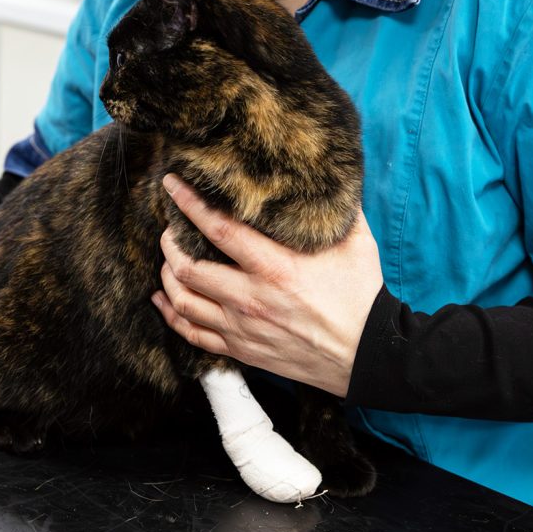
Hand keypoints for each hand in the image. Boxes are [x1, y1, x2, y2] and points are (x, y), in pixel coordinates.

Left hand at [153, 174, 383, 397]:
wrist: (368, 356)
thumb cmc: (361, 296)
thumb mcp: (356, 244)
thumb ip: (337, 208)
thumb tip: (328, 175)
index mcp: (276, 268)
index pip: (219, 230)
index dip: (190, 205)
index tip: (173, 186)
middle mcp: (252, 299)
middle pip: (188, 267)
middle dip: (170, 242)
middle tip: (170, 227)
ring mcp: (243, 328)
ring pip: (183, 301)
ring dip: (168, 276)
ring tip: (168, 259)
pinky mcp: (242, 351)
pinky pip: (192, 335)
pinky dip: (172, 315)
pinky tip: (164, 300)